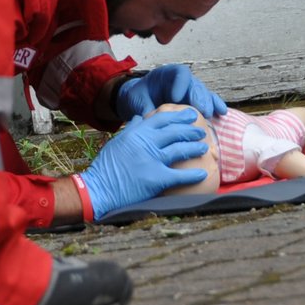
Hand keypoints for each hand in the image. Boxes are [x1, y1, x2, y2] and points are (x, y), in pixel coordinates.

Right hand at [78, 110, 208, 218]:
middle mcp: (146, 143)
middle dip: (191, 130)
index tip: (190, 115)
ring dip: (195, 148)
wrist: (99, 188)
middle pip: (175, 132)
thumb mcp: (117, 142)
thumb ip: (130, 129)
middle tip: (202, 131)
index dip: (179, 116)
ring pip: (180, 150)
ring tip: (204, 148)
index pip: (162, 119)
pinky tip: (203, 174)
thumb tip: (140, 117)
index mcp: (136, 132)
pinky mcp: (156, 178)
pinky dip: (193, 175)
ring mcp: (152, 160)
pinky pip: (180, 175)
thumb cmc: (106, 166)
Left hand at [115, 64, 227, 120]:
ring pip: (203, 93)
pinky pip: (208, 102)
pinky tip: (222, 113)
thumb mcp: (138, 100)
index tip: (175, 98)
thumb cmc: (139, 97)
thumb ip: (145, 108)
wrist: (140, 102)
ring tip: (211, 114)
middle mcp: (182, 81)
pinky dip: (215, 106)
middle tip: (201, 110)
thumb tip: (149, 119)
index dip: (180, 84)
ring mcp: (191, 91)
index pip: (179, 73)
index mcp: (167, 74)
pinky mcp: (196, 102)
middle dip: (199, 96)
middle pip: (195, 84)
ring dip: (208, 103)